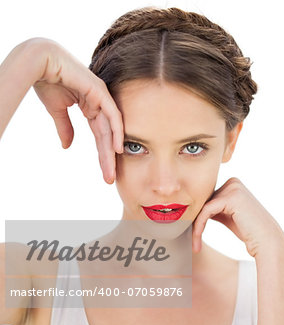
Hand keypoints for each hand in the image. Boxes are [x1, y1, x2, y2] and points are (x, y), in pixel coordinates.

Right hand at [32, 38, 123, 183]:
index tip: (104, 173)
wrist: (40, 62)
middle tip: (109, 179)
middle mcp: (100, 103)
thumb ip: (65, 128)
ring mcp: (101, 96)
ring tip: (111, 171)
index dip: (102, 155)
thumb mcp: (58, 111)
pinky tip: (118, 149)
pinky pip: (112, 115)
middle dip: (108, 159)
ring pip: (111, 129)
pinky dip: (117, 131)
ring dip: (112, 151)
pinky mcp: (100, 91)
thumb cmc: (47, 81)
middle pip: (108, 136)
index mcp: (91, 107)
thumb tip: (67, 146)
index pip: (100, 136)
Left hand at [192, 177, 283, 257]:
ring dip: (196, 227)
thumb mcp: (226, 215)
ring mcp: (233, 187)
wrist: (265, 240)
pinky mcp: (232, 197)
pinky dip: (199, 226)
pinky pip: (206, 211)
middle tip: (192, 240)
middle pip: (203, 201)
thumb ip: (214, 208)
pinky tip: (197, 240)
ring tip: (195, 244)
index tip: (191, 233)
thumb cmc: (247, 231)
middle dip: (195, 220)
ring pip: (202, 207)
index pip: (206, 198)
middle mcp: (233, 182)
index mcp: (232, 184)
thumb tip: (193, 208)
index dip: (197, 215)